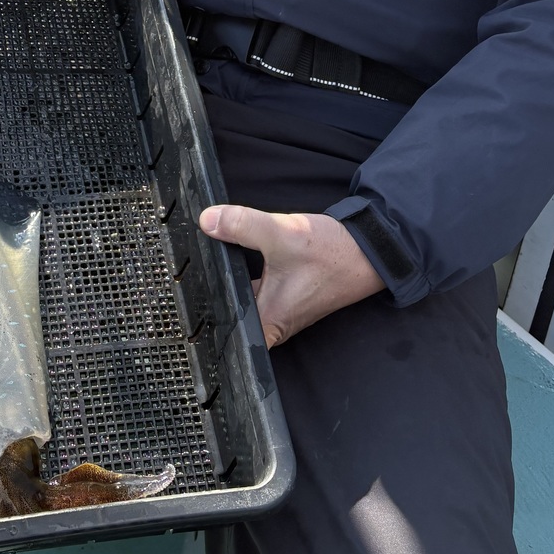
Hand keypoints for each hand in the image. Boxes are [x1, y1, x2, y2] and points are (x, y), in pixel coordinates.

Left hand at [198, 205, 384, 347]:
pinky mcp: (286, 295)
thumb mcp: (282, 235)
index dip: (203, 320)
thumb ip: (242, 225)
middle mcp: (272, 323)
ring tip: (205, 258)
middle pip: (229, 313)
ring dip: (229, 280)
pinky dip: (243, 273)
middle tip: (186, 272)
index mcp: (267, 323)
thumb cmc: (331, 254)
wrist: (369, 250)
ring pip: (242, 298)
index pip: (224, 333)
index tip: (184, 303)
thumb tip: (208, 221)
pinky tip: (231, 252)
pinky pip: (255, 288)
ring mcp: (280, 310)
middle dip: (211, 292)